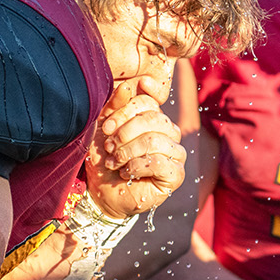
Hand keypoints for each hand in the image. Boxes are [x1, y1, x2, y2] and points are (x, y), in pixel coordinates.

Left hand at [85, 76, 185, 218]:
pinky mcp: (176, 175)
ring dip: (128, 152)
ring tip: (115, 161)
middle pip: (154, 119)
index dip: (125, 112)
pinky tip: (126, 173)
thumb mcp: (105, 129)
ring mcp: (176, 154)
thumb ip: (115, 106)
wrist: (103, 192)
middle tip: (109, 146)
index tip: (107, 126)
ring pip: (155, 141)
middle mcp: (170, 133)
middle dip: (125, 133)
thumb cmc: (105, 159)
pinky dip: (136, 166)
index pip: (148, 103)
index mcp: (155, 118)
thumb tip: (128, 87)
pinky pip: (159, 162)